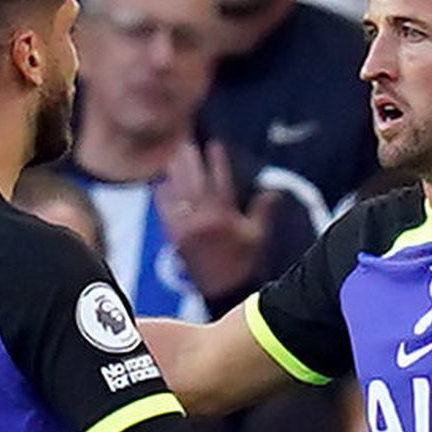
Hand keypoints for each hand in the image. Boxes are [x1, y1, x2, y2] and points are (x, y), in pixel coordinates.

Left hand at [157, 141, 268, 295]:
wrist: (224, 290)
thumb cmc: (243, 262)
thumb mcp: (257, 235)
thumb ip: (263, 211)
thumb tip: (274, 190)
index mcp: (225, 216)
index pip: (221, 181)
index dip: (218, 161)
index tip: (214, 143)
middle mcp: (205, 220)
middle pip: (196, 182)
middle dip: (190, 160)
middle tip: (184, 141)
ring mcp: (187, 228)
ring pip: (179, 194)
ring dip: (174, 173)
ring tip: (171, 154)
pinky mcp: (175, 238)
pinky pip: (165, 212)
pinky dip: (162, 196)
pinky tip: (158, 182)